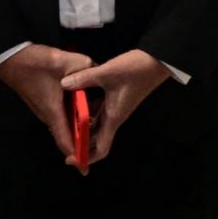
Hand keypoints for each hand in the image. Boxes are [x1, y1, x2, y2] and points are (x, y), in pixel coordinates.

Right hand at [0, 44, 94, 162]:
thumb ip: (85, 67)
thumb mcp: (65, 61)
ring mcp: (46, 107)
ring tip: (98, 124)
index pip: (66, 140)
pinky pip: (63, 113)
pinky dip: (74, 114)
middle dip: (82, 141)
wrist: (13, 58)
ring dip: (79, 127)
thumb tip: (98, 70)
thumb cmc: (36, 64)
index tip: (85, 168)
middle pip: (67, 134)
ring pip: (65, 123)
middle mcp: (49, 114)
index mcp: (53, 111)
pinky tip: (86, 105)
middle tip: (100, 143)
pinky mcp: (46, 100)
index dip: (76, 154)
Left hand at [60, 49, 169, 169]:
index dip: (86, 158)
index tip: (70, 159)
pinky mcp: (117, 95)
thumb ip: (85, 78)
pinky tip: (76, 97)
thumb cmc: (136, 70)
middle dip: (79, 141)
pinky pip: (99, 109)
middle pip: (95, 138)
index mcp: (113, 117)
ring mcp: (116, 106)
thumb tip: (63, 83)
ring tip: (63, 117)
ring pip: (96, 122)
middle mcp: (114, 116)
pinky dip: (87, 108)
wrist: (157, 59)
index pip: (101, 149)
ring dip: (81, 124)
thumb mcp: (108, 72)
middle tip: (60, 136)